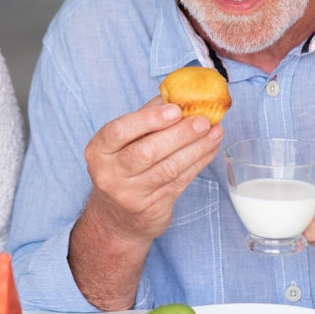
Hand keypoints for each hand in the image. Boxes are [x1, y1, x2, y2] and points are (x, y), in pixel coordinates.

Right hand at [82, 97, 223, 244]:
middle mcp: (110, 174)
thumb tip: (174, 95)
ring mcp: (130, 194)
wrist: (116, 218)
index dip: (149, 119)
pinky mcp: (151, 207)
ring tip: (215, 132)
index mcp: (99, 151)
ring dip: (196, 148)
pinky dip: (198, 163)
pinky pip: (179, 181)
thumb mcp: (121, 144)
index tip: (175, 109)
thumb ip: (143, 119)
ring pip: (168, 168)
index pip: (119, 131)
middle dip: (179, 134)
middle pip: (146, 152)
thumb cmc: (121, 169)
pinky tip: (210, 148)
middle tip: (203, 120)